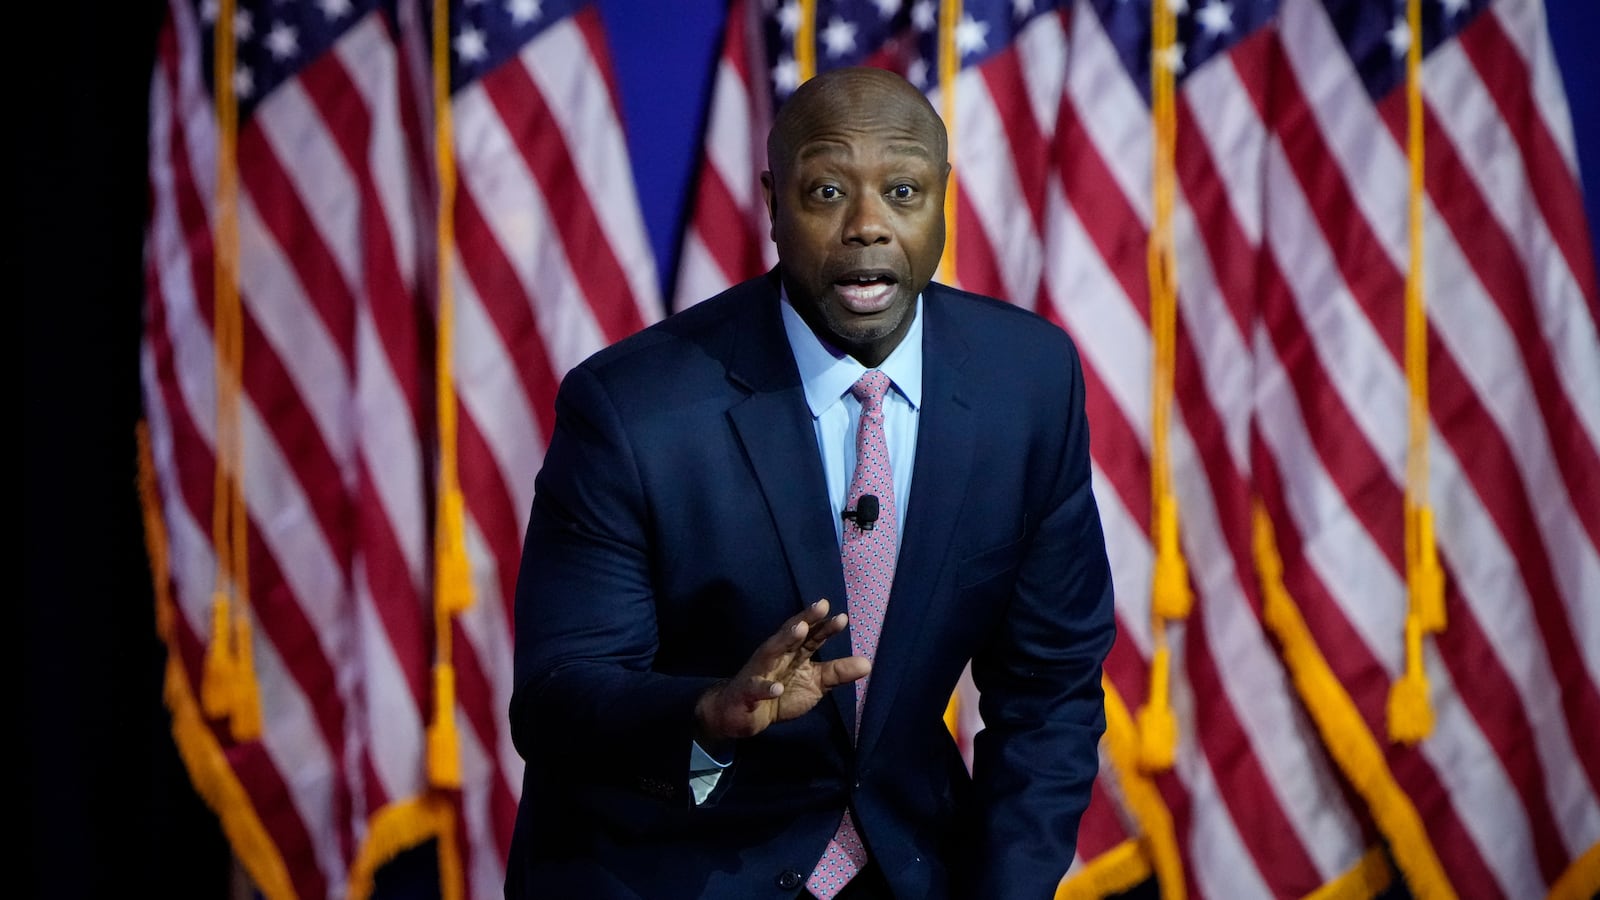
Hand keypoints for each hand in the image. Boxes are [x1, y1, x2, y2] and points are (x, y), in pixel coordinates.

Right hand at [694, 599, 869, 746]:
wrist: (740, 715)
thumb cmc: (779, 693)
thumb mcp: (813, 684)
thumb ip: (837, 673)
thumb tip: (868, 663)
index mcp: (793, 653)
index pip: (811, 636)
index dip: (825, 627)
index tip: (842, 618)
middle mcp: (776, 656)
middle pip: (791, 635)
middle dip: (806, 619)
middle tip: (821, 606)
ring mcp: (760, 671)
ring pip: (771, 651)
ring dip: (785, 639)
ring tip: (800, 629)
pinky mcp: (747, 692)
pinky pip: (756, 688)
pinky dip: (766, 688)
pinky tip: (776, 688)